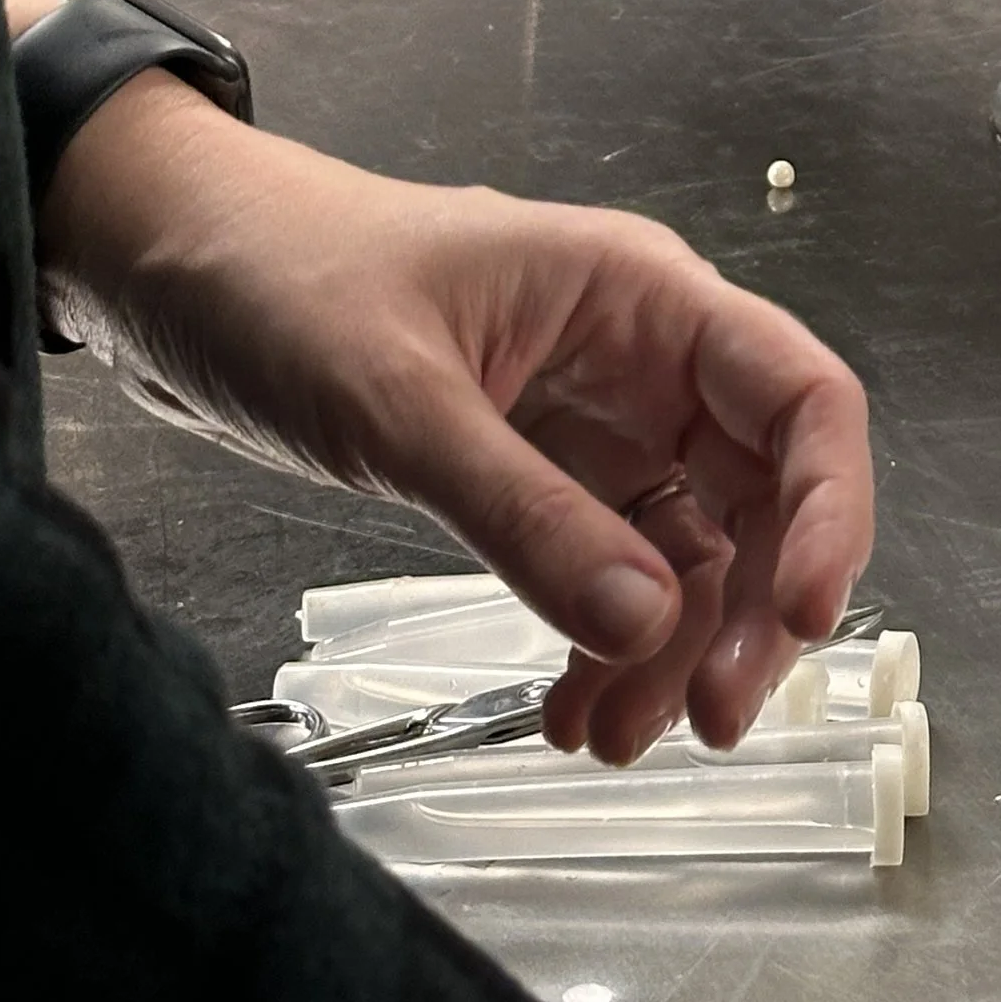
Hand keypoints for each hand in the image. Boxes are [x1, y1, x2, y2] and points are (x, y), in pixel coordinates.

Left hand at [33, 70, 871, 760]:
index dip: (831, 509)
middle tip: (708, 720)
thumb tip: (646, 624)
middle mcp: (642, 356)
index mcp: (641, 296)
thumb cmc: (282, 279)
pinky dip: (607, 642)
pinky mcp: (540, 467)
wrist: (169, 264)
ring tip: (607, 738)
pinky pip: (612, 566)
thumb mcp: (399, 403)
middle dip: (750, 609)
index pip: (799, 395)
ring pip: (692, 546)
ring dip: (673, 648)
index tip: (807, 620)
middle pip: (762, 490)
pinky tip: (571, 704)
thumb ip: (523, 514)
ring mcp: (596, 416)